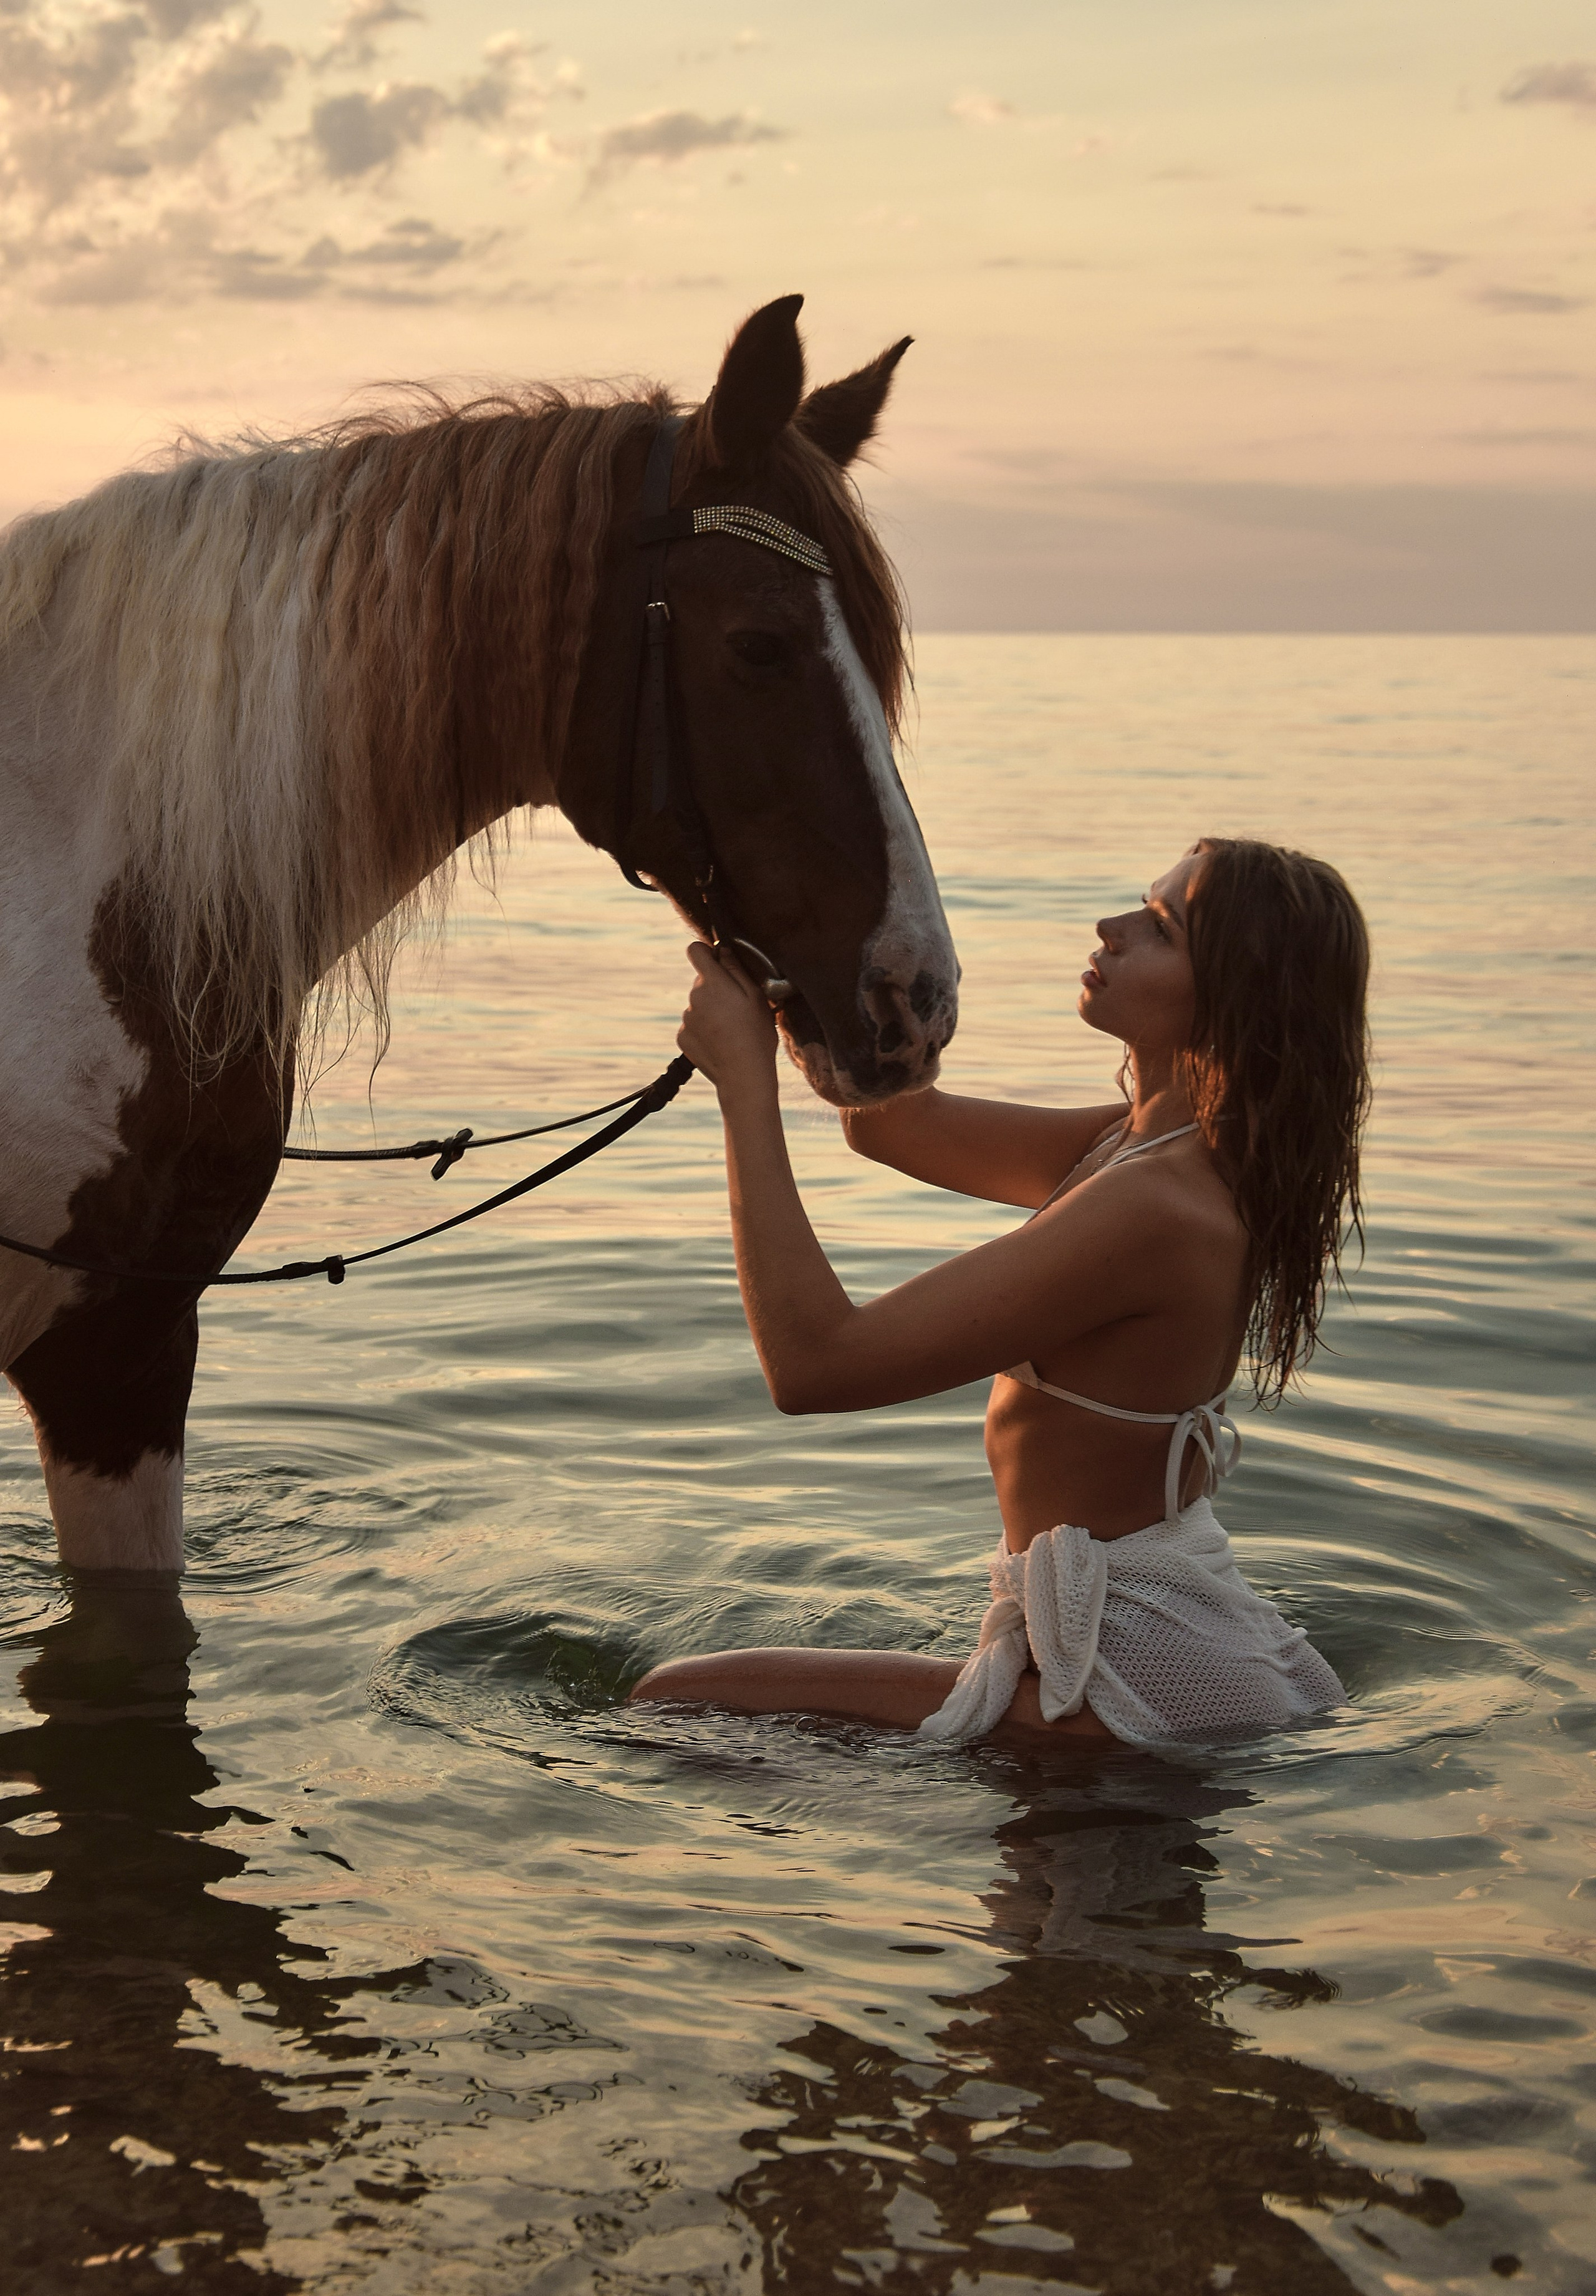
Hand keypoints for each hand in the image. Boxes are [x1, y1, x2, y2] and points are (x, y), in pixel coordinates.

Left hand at [678, 942, 777, 1102]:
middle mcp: (693, 997)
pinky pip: (693, 1025)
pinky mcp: (682, 1037)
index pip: (695, 950)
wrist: (743, 1075)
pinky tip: (721, 1042)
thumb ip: (736, 969)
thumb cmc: (756, 1034)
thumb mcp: (756, 997)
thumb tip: (722, 949)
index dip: (707, 952)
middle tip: (739, 1007)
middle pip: (701, 981)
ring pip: (698, 1004)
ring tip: (732, 1029)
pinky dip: (704, 1029)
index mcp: (712, 982)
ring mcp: (686, 1019)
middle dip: (717, 988)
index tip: (719, 961)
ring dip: (711, 1010)